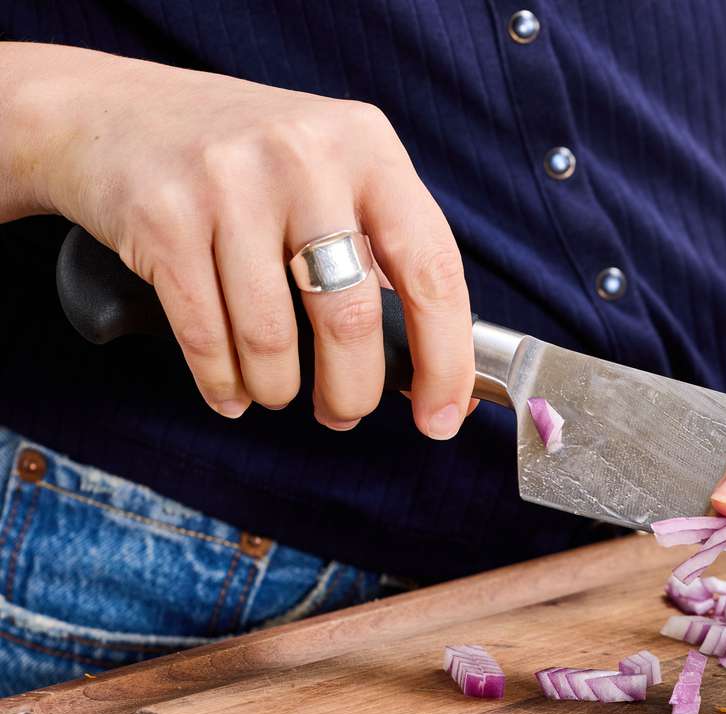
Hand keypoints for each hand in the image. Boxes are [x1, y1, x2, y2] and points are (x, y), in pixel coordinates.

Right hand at [0, 43, 473, 435]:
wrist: (108, 112)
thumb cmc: (246, 164)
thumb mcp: (331, 176)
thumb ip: (386, 260)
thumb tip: (445, 380)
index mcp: (368, 146)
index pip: (432, 270)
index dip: (443, 359)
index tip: (441, 417)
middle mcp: (304, 156)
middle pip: (350, 318)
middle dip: (352, 391)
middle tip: (344, 412)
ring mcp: (229, 182)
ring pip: (273, 339)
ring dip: (279, 389)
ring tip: (277, 391)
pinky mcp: (163, 216)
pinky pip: (206, 337)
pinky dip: (223, 383)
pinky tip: (231, 390)